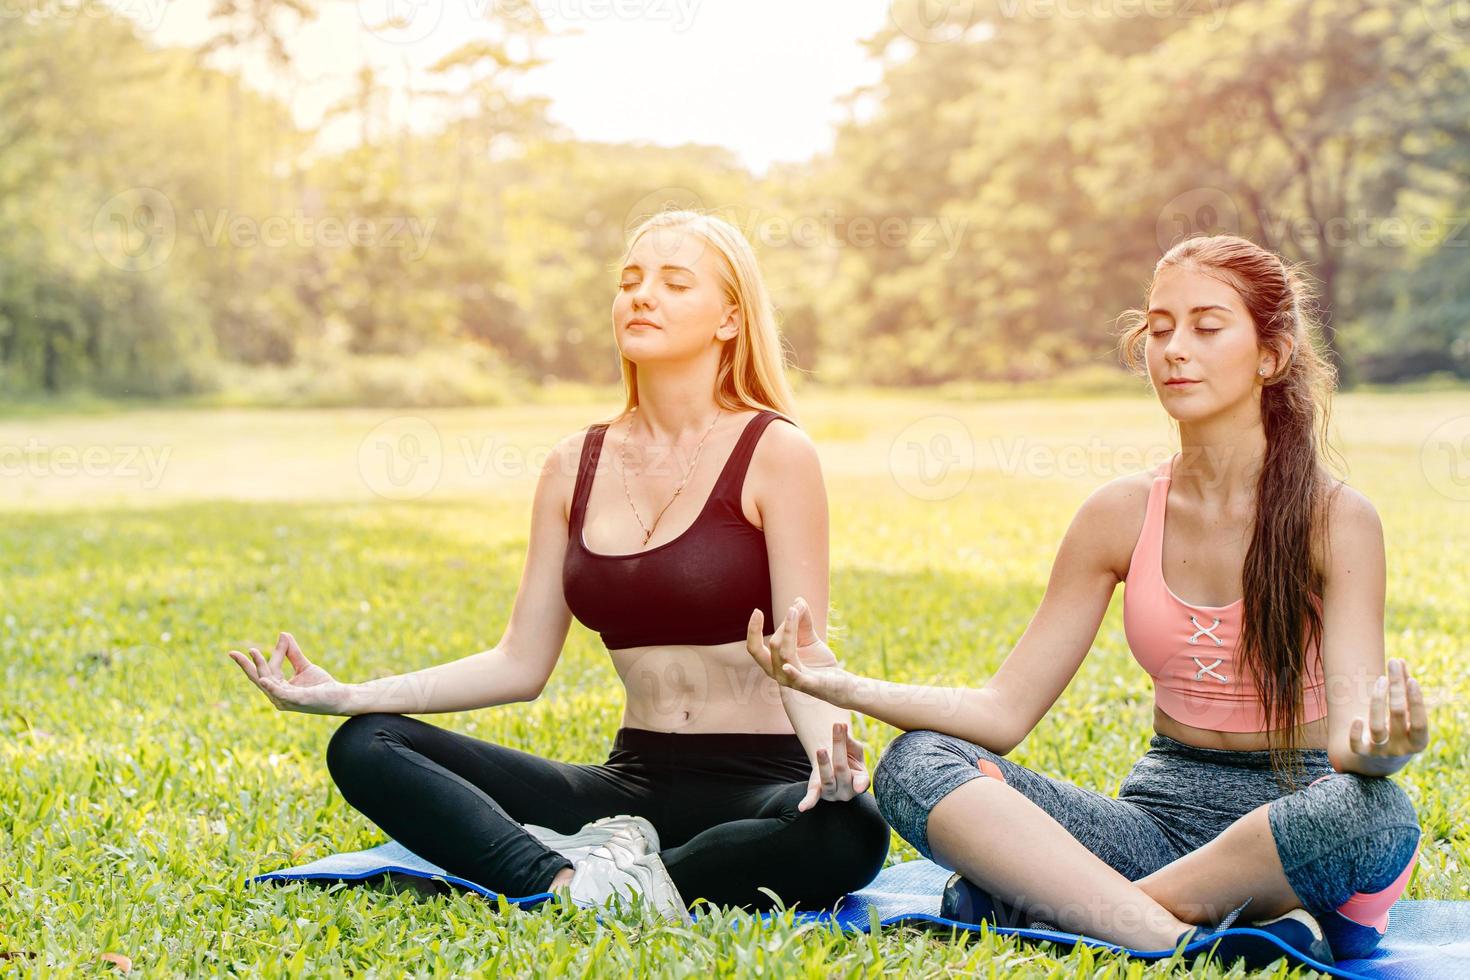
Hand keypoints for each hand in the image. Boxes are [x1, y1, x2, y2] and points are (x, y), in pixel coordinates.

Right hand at [228, 632, 351, 714]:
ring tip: (252, 652)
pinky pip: (279, 694)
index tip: (279, 638)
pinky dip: (270, 687)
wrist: (341, 696)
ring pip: (267, 681)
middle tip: (232, 653)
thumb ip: (293, 652)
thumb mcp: (304, 666)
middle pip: (258, 677)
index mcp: (279, 688)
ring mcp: (285, 700)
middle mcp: (278, 696)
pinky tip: (263, 679)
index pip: (267, 669)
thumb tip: (283, 634)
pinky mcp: (296, 701)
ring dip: (259, 666)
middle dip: (245, 665)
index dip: (271, 653)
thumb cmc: (321, 685)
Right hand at [745, 598, 853, 705]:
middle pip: (772, 646)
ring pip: (784, 654)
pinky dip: (791, 673)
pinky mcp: (811, 686)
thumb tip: (798, 601)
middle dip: (782, 626)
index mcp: (774, 664)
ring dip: (789, 631)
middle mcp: (779, 674)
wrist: (842, 684)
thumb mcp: (810, 638)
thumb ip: (803, 620)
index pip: (755, 648)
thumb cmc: (821, 664)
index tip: (757, 611)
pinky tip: (787, 666)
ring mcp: (794, 681)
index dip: (753, 630)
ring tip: (795, 612)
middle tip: (792, 610)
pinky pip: (798, 679)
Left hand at [798, 721, 869, 811]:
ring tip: (821, 750)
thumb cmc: (848, 755)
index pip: (862, 780)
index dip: (860, 783)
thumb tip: (841, 726)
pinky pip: (813, 798)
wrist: (835, 763)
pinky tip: (802, 808)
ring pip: (827, 780)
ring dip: (824, 764)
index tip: (859, 785)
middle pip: (842, 770)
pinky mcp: (819, 793)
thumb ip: (848, 739)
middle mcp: (848, 791)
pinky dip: (808, 802)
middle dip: (839, 748)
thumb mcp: (853, 748)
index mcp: (861, 781)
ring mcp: (833, 793)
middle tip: (837, 728)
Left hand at [1350, 657, 1428, 759]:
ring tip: (1380, 679)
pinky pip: (1357, 746)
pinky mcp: (1363, 754)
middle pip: (1398, 715)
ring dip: (1377, 701)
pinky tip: (1356, 718)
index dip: (1416, 702)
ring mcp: (1381, 752)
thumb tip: (1400, 662)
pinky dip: (1356, 733)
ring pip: (1377, 727)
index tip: (1411, 680)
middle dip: (1396, 687)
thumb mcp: (1407, 716)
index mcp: (1418, 742)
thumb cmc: (1399, 731)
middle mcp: (1401, 748)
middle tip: (1392, 664)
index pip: (1419, 721)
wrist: (1382, 763)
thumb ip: (1405, 691)